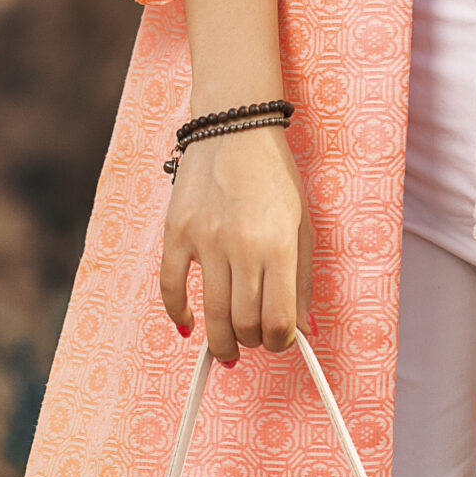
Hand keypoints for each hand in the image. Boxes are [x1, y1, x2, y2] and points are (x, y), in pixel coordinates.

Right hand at [160, 125, 312, 365]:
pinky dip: (178, 313)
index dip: (280, 341)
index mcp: (278, 244)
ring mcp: (204, 240)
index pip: (278, 319)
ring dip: (221, 341)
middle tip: (255, 341)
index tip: (280, 340)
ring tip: (228, 349)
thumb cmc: (275, 175)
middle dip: (253, 342)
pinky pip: (170, 287)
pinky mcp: (176, 232)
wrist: (233, 127)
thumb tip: (304, 329)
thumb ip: (303, 279)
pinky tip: (189, 324)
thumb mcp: (302, 223)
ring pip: (211, 314)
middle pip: (244, 322)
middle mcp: (241, 246)